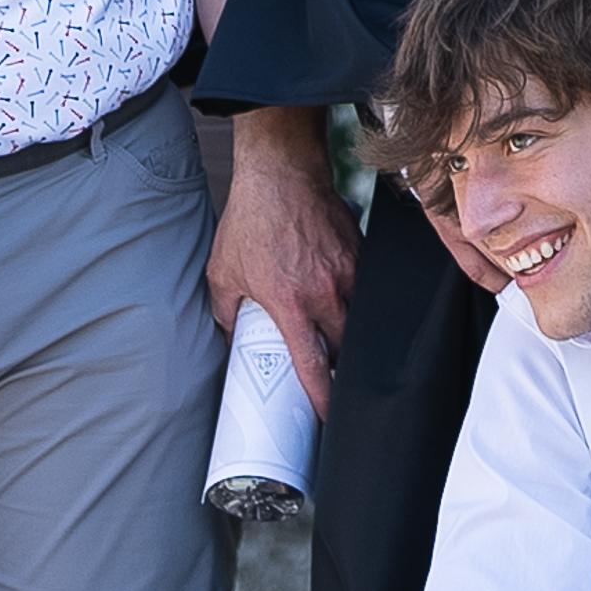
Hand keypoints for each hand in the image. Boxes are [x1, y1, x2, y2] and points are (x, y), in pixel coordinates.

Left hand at [206, 107, 353, 405]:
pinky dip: (359, 300)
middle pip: (348, 348)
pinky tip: (347, 299)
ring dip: (352, 334)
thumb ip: (226, 312)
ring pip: (363, 320)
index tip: (329, 417)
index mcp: (290, 303)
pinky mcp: (362, 253)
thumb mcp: (222, 271)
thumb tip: (232, 339)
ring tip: (343, 341)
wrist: (281, 173)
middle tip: (336, 377)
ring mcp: (350, 272)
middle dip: (344, 367)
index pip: (313, 364)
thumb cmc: (251, 221)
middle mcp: (326, 292)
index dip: (324, 397)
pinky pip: (368, 289)